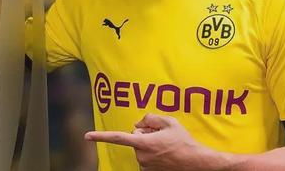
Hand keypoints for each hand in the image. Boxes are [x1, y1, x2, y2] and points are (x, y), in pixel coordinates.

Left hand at [85, 114, 216, 170]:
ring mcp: (145, 166)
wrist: (197, 163)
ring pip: (140, 149)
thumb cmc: (184, 142)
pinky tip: (166, 154)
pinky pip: (146, 158)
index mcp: (144, 143)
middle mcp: (141, 156)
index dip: (101, 136)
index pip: (118, 137)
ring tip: (167, 146)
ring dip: (149, 145)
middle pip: (135, 138)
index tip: (87, 136)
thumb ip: (151, 118)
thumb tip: (140, 122)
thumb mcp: (170, 122)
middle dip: (144, 134)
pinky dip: (153, 154)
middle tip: (161, 135)